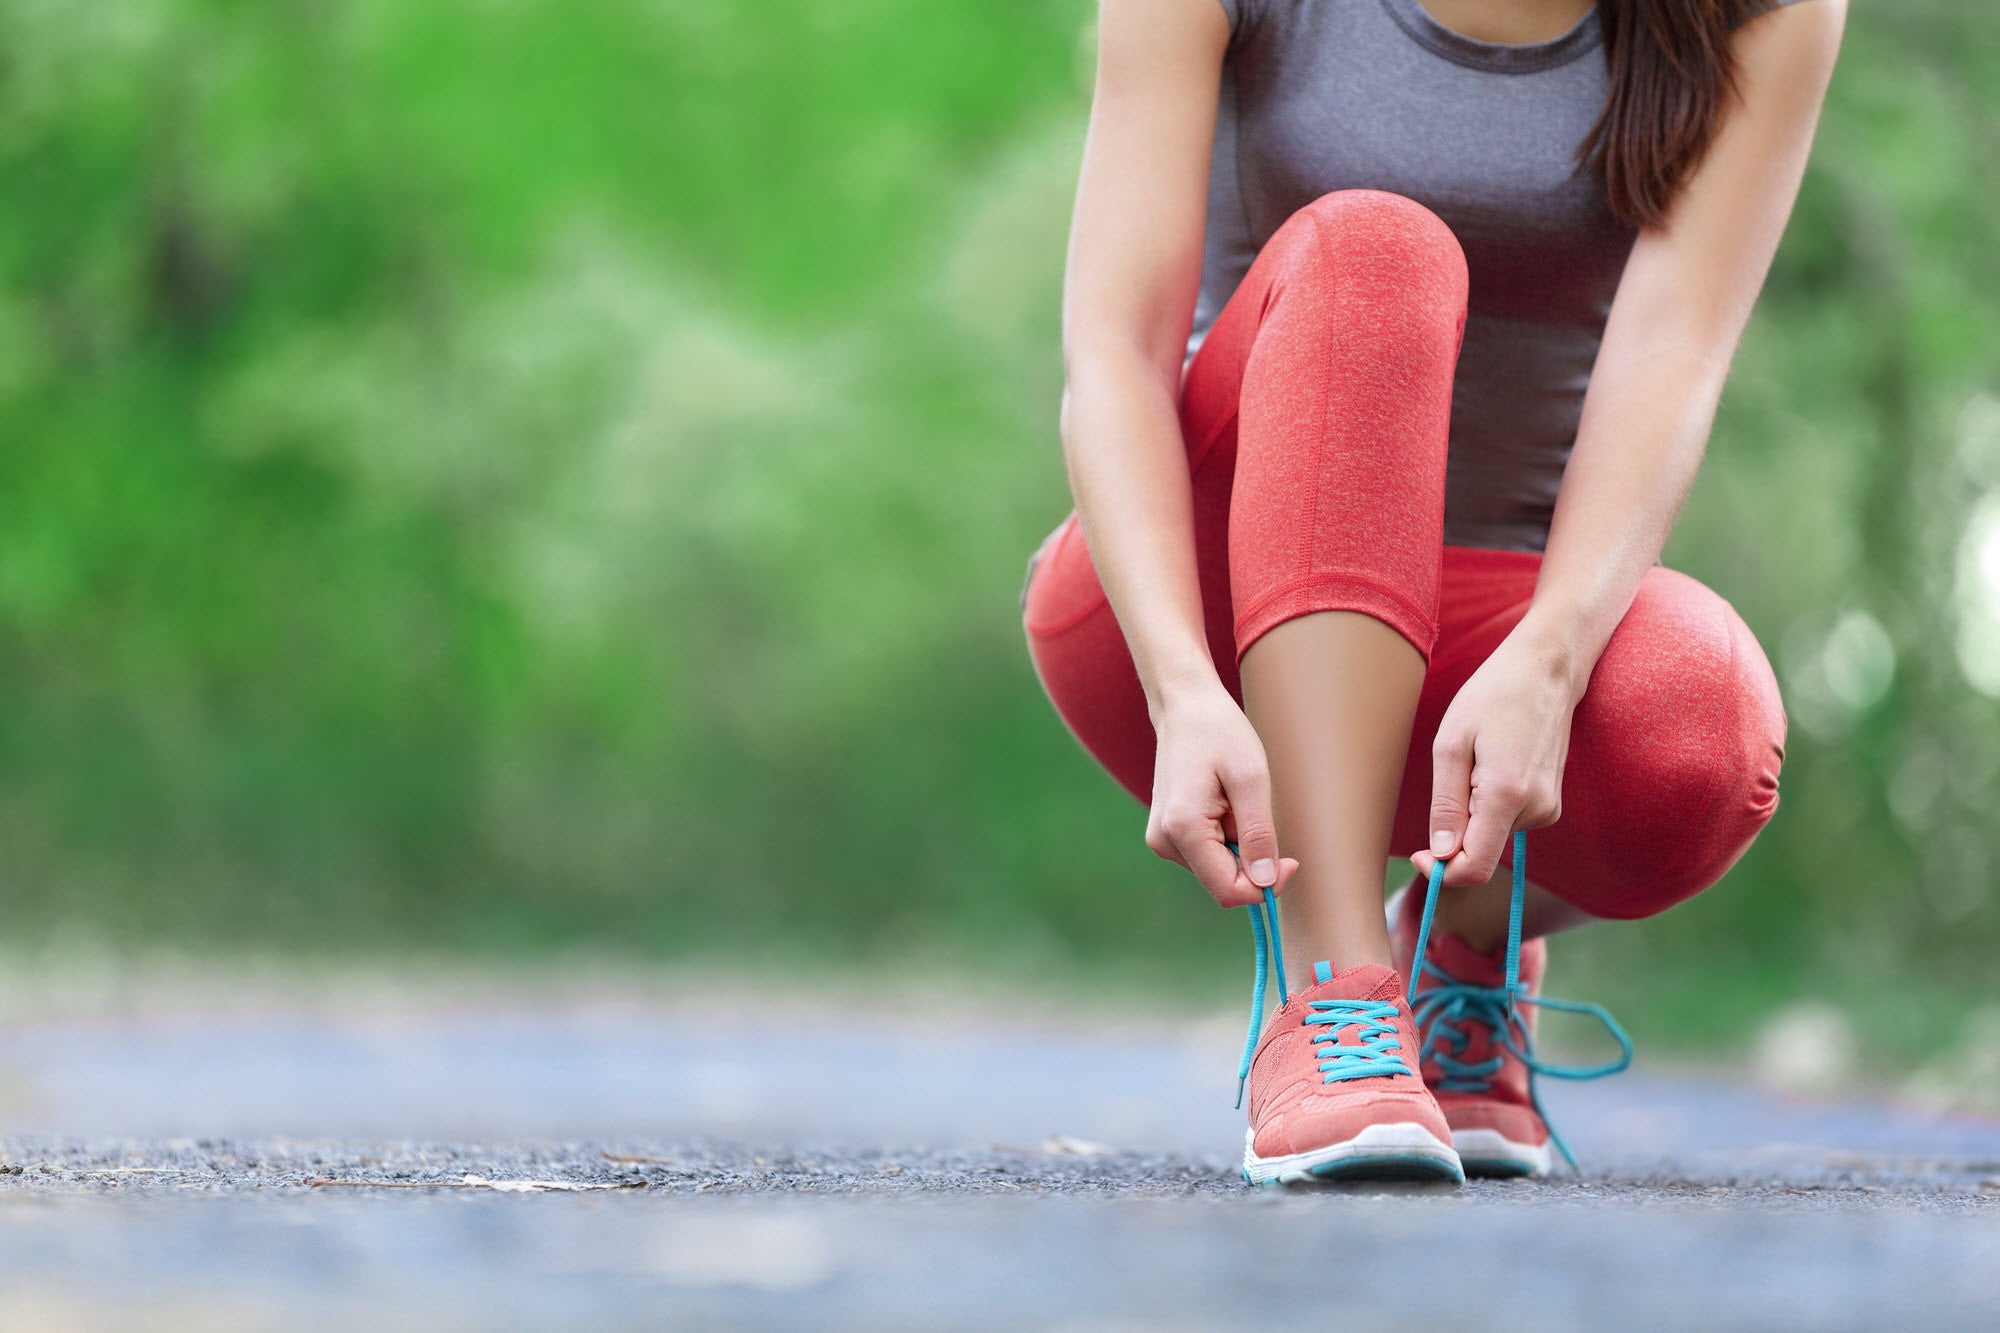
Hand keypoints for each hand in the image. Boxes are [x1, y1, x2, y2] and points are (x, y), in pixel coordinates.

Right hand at [1144, 680, 1300, 906]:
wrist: (1185, 706)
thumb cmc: (1219, 733)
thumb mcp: (1251, 779)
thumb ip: (1259, 835)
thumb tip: (1266, 882)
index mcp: (1182, 829)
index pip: (1229, 890)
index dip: (1266, 885)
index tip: (1291, 860)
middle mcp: (1164, 841)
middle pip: (1223, 883)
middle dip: (1252, 861)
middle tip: (1259, 814)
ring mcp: (1162, 839)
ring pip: (1217, 870)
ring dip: (1239, 846)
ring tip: (1235, 801)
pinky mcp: (1167, 834)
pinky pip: (1208, 855)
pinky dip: (1226, 837)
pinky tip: (1223, 804)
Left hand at [1410, 626, 1582, 887]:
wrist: (1546, 669)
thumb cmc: (1492, 697)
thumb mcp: (1451, 745)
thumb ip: (1446, 805)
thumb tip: (1441, 854)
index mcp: (1507, 796)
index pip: (1476, 868)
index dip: (1442, 871)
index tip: (1419, 855)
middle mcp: (1536, 809)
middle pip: (1483, 852)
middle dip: (1455, 834)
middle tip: (1449, 780)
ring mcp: (1549, 807)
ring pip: (1494, 836)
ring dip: (1473, 813)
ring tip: (1476, 762)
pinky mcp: (1551, 803)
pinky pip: (1508, 821)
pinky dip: (1489, 805)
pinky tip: (1493, 764)